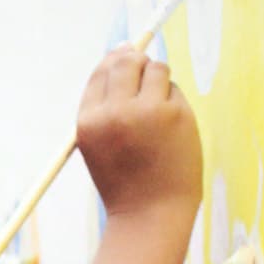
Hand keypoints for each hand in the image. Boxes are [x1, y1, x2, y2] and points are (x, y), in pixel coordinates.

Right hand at [75, 47, 202, 219]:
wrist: (149, 212)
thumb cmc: (125, 179)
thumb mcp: (99, 142)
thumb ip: (105, 104)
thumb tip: (122, 51)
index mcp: (88, 122)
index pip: (100, 74)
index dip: (114, 62)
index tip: (125, 59)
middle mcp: (114, 113)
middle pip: (126, 62)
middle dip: (137, 61)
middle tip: (145, 77)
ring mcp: (146, 111)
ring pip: (155, 69)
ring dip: (158, 81)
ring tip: (157, 111)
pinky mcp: (175, 114)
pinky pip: (174, 89)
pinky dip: (173, 100)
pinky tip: (171, 127)